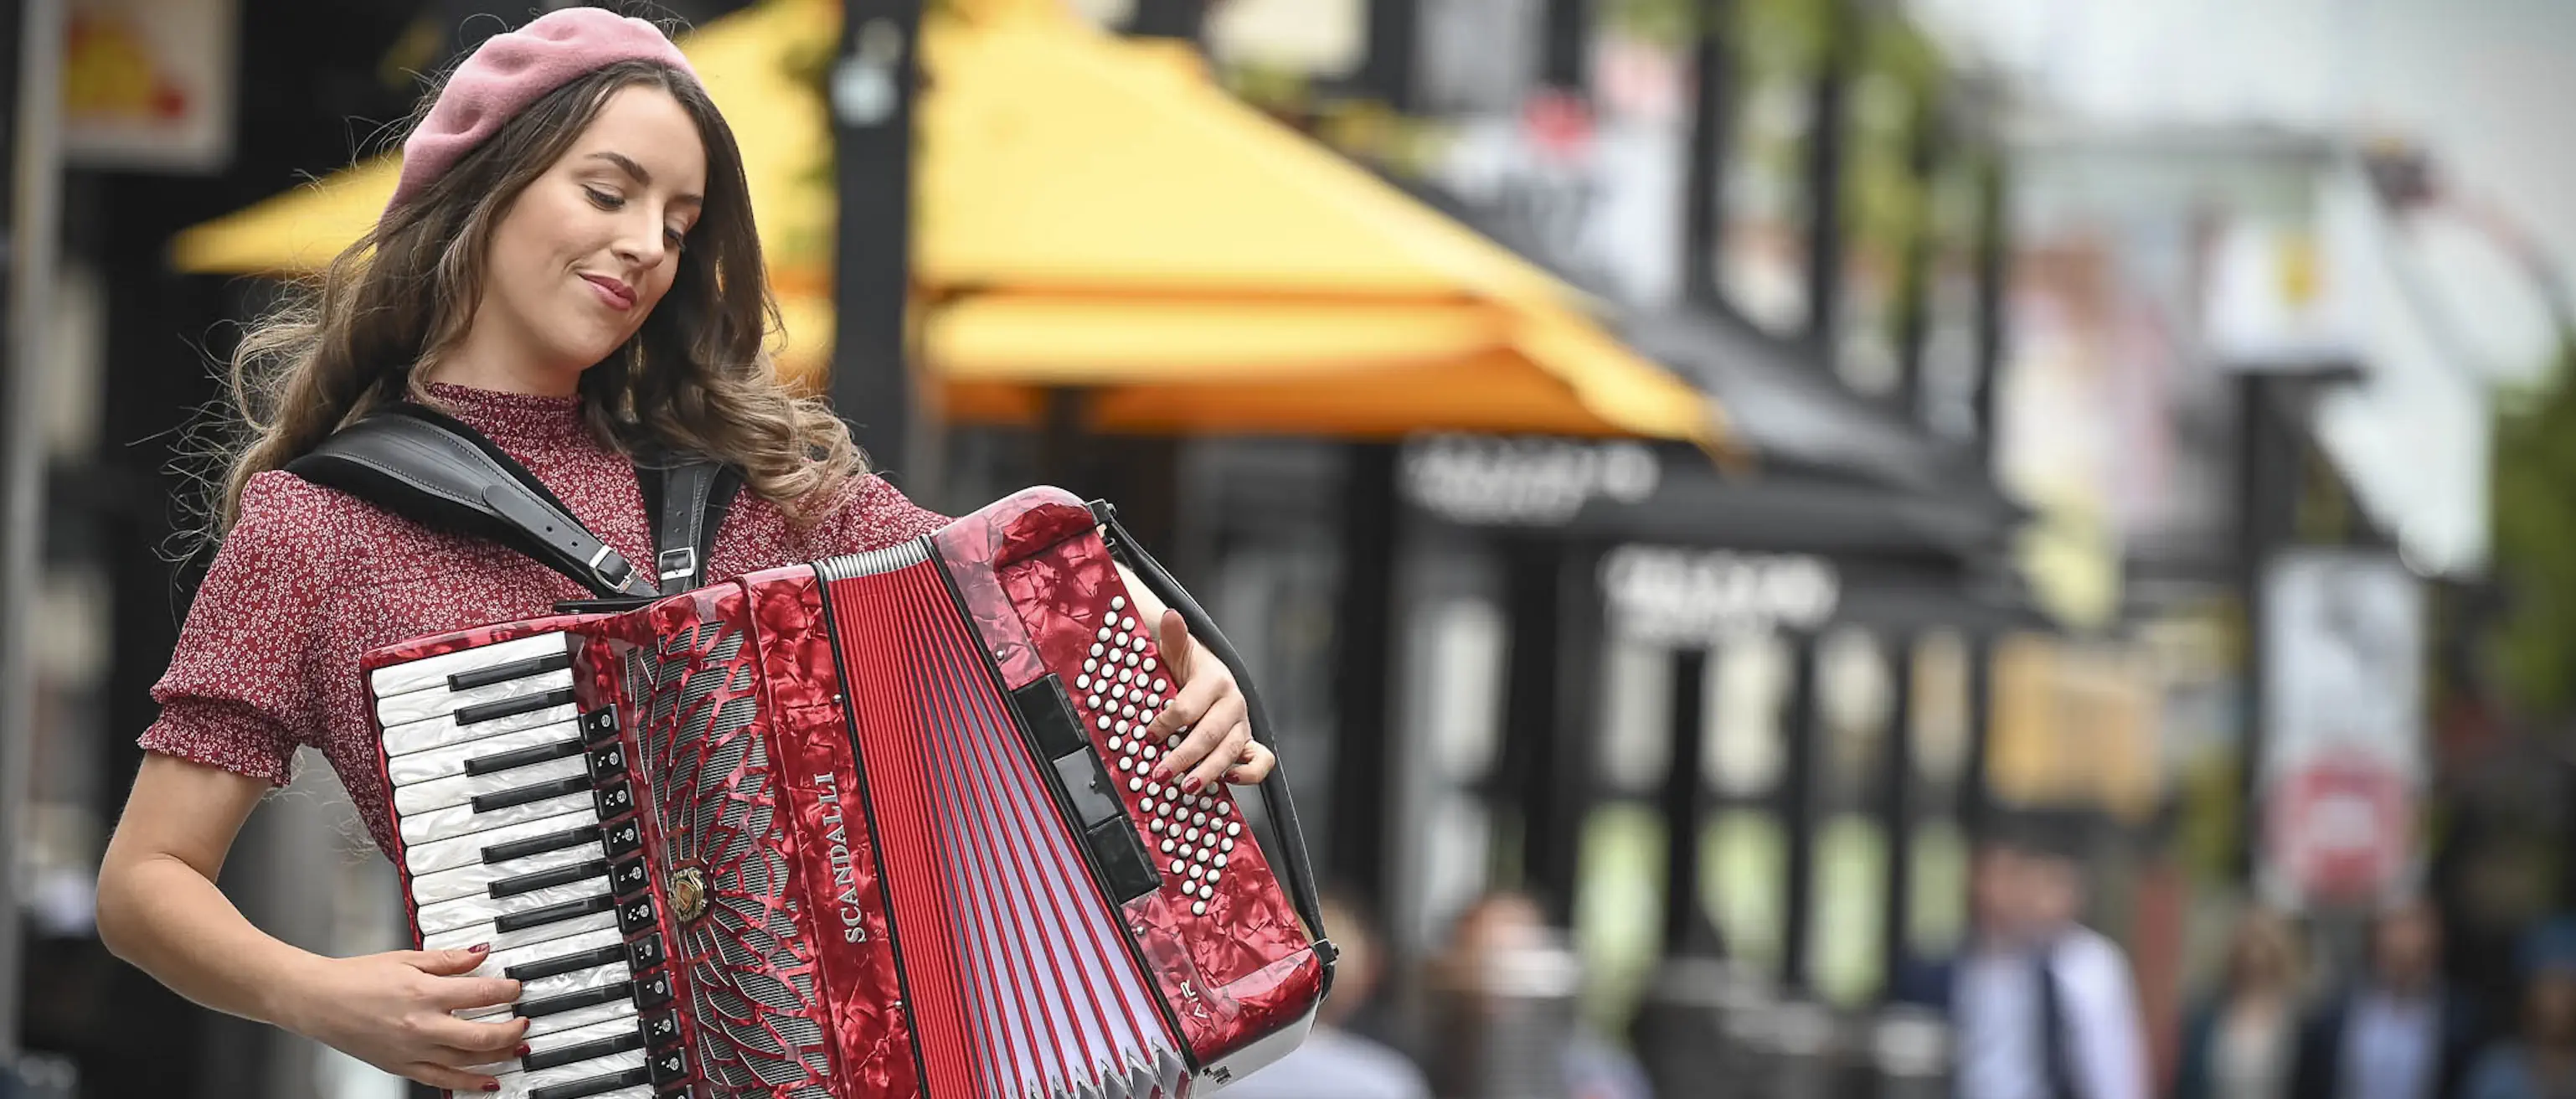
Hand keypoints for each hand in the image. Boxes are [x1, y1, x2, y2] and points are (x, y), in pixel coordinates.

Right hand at [280, 945, 527, 1091]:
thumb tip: (480, 954)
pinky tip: (488, 1081)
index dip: (507, 991)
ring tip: (517, 1049)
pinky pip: (443, 1079)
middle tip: (525, 1022)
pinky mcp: (402, 1067)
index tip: (516, 988)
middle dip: (512, 1030)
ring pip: (467, 1061)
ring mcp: (412, 1051)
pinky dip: (469, 1083)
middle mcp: (421, 1026)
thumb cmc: (356, 978)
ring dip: (499, 1057)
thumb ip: (447, 960)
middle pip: (481, 1035)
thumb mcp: (406, 959)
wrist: (318, 1000)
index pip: (481, 993)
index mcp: (423, 994)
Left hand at [1147, 609, 1274, 788]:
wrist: (1205, 673)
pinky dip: (1249, 774)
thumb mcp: (1177, 650)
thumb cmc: (1188, 667)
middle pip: (1210, 733)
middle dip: (1184, 756)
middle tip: (1160, 772)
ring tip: (1185, 787)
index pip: (1188, 706)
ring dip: (1207, 772)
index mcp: (1215, 679)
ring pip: (1230, 752)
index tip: (1148, 735)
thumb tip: (1171, 616)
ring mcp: (1242, 724)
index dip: (1166, 723)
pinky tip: (1227, 780)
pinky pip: (1260, 761)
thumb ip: (1174, 636)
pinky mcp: (1248, 742)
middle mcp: (1232, 703)